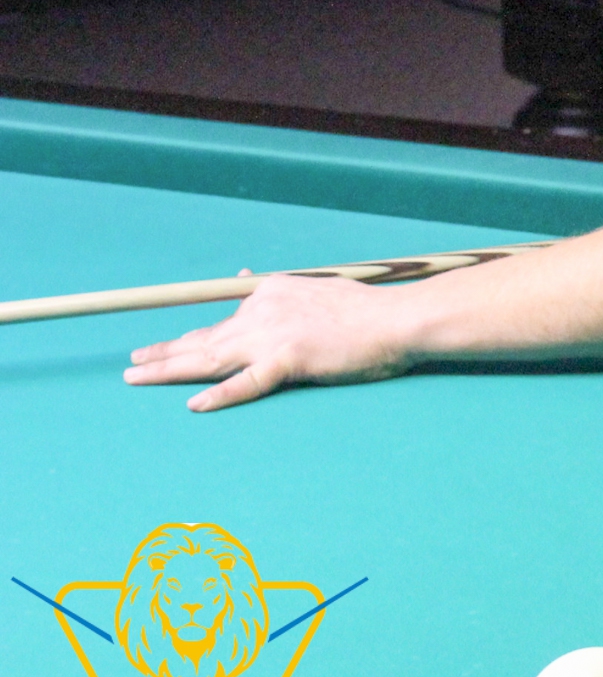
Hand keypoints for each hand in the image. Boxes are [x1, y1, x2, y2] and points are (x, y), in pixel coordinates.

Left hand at [124, 274, 417, 411]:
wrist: (397, 319)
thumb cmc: (365, 311)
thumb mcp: (315, 288)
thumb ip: (279, 289)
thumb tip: (244, 272)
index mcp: (270, 293)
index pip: (222, 321)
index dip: (188, 336)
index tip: (166, 346)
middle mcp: (263, 311)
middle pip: (204, 338)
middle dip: (163, 353)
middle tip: (132, 366)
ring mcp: (274, 336)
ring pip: (210, 358)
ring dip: (168, 370)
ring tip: (137, 379)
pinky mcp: (290, 360)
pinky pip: (247, 383)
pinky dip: (219, 395)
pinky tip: (194, 404)